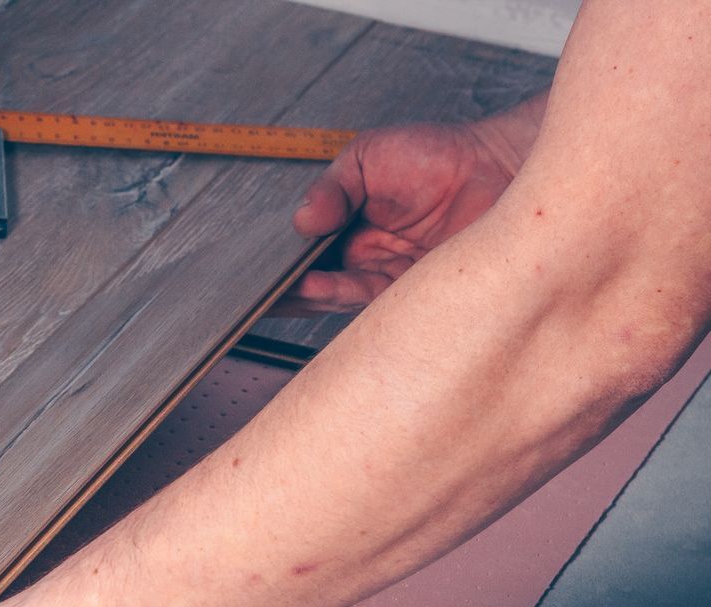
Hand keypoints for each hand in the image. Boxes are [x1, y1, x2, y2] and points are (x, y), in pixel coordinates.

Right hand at [282, 101, 539, 313]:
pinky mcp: (410, 292)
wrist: (499, 165)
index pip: (302, 253)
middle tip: (261, 285)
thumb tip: (302, 218)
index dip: (278, 262)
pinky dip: (336, 294)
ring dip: (305, 293)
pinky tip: (314, 286)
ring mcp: (384, 277)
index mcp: (346, 229)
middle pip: (310, 282)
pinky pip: (365, 300)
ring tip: (285, 285)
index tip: (256, 266)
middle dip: (283, 286)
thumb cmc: (440, 155)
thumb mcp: (370, 156)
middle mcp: (361, 259)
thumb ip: (333, 187)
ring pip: (332, 295)